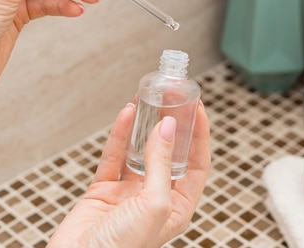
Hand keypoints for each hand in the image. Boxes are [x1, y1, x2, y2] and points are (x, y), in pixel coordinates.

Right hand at [48, 102, 210, 247]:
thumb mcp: (154, 204)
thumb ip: (162, 164)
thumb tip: (169, 128)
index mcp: (177, 207)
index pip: (197, 164)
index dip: (200, 135)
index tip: (198, 107)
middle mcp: (155, 198)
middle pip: (169, 153)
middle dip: (172, 124)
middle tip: (173, 97)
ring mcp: (129, 193)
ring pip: (141, 150)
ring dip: (145, 124)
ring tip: (150, 98)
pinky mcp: (103, 190)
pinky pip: (115, 156)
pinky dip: (120, 134)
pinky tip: (127, 114)